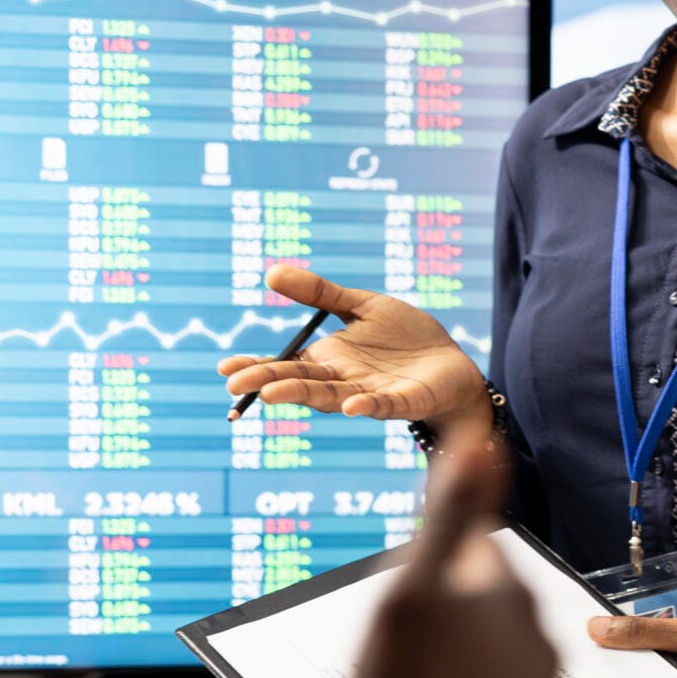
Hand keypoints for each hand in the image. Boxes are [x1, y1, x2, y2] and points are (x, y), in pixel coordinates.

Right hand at [217, 263, 491, 433]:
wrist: (451, 361)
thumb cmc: (406, 338)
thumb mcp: (362, 306)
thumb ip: (321, 293)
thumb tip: (271, 273)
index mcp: (330, 359)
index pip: (286, 366)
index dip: (257, 367)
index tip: (225, 369)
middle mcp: (344, 380)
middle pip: (300, 383)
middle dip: (269, 383)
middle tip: (237, 386)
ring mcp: (372, 393)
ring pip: (332, 397)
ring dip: (303, 396)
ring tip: (272, 395)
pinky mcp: (405, 401)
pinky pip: (383, 405)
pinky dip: (366, 405)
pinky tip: (351, 405)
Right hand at [353, 441, 562, 677]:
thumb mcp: (412, 594)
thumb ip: (452, 517)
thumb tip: (482, 439)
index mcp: (506, 598)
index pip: (474, 553)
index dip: (435, 565)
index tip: (408, 589)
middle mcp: (537, 644)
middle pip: (486, 614)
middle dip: (450, 627)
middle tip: (402, 657)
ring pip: (495, 671)